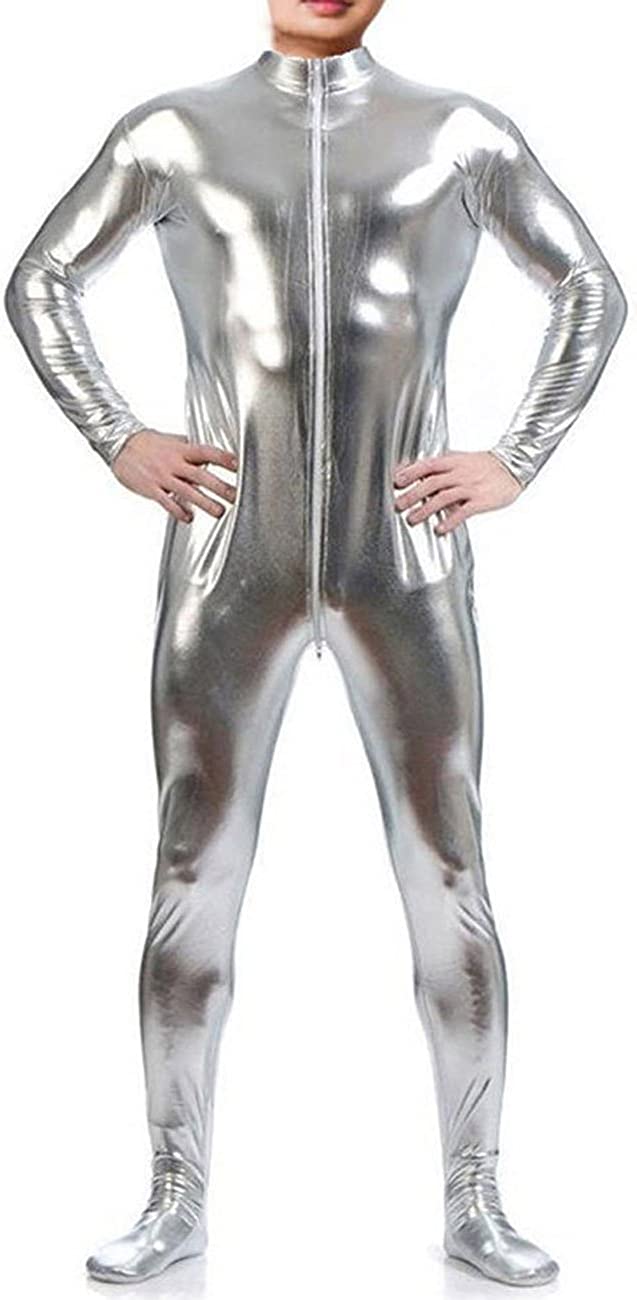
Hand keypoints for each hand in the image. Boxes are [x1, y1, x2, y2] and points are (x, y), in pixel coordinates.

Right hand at [111, 429, 238, 522]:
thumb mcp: (172, 441)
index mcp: (181, 449)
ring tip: (219, 511)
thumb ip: (190, 449)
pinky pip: (168, 502)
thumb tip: (209, 453)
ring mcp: (163, 477)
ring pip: (188, 492)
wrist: (120, 444)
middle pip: (201, 475)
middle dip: (220, 487)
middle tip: (235, 496)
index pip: (207, 452)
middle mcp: (174, 463)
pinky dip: (179, 511)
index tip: (237, 465)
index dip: (223, 458)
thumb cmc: (148, 443)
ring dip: (205, 503)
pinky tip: (189, 518)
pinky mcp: (152, 489)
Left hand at [393, 450, 522, 534]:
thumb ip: (443, 466)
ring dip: (425, 510)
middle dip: (412, 495)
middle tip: (398, 505)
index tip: (397, 482)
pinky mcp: (481, 501)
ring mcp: (470, 487)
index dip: (411, 473)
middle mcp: (460, 473)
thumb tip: (419, 472)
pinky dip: (449, 521)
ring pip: (443, 497)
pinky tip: (440, 529)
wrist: (514, 466)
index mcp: (454, 461)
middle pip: (431, 483)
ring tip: (413, 519)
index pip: (427, 465)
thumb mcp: (462, 459)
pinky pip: (462, 512)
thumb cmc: (486, 465)